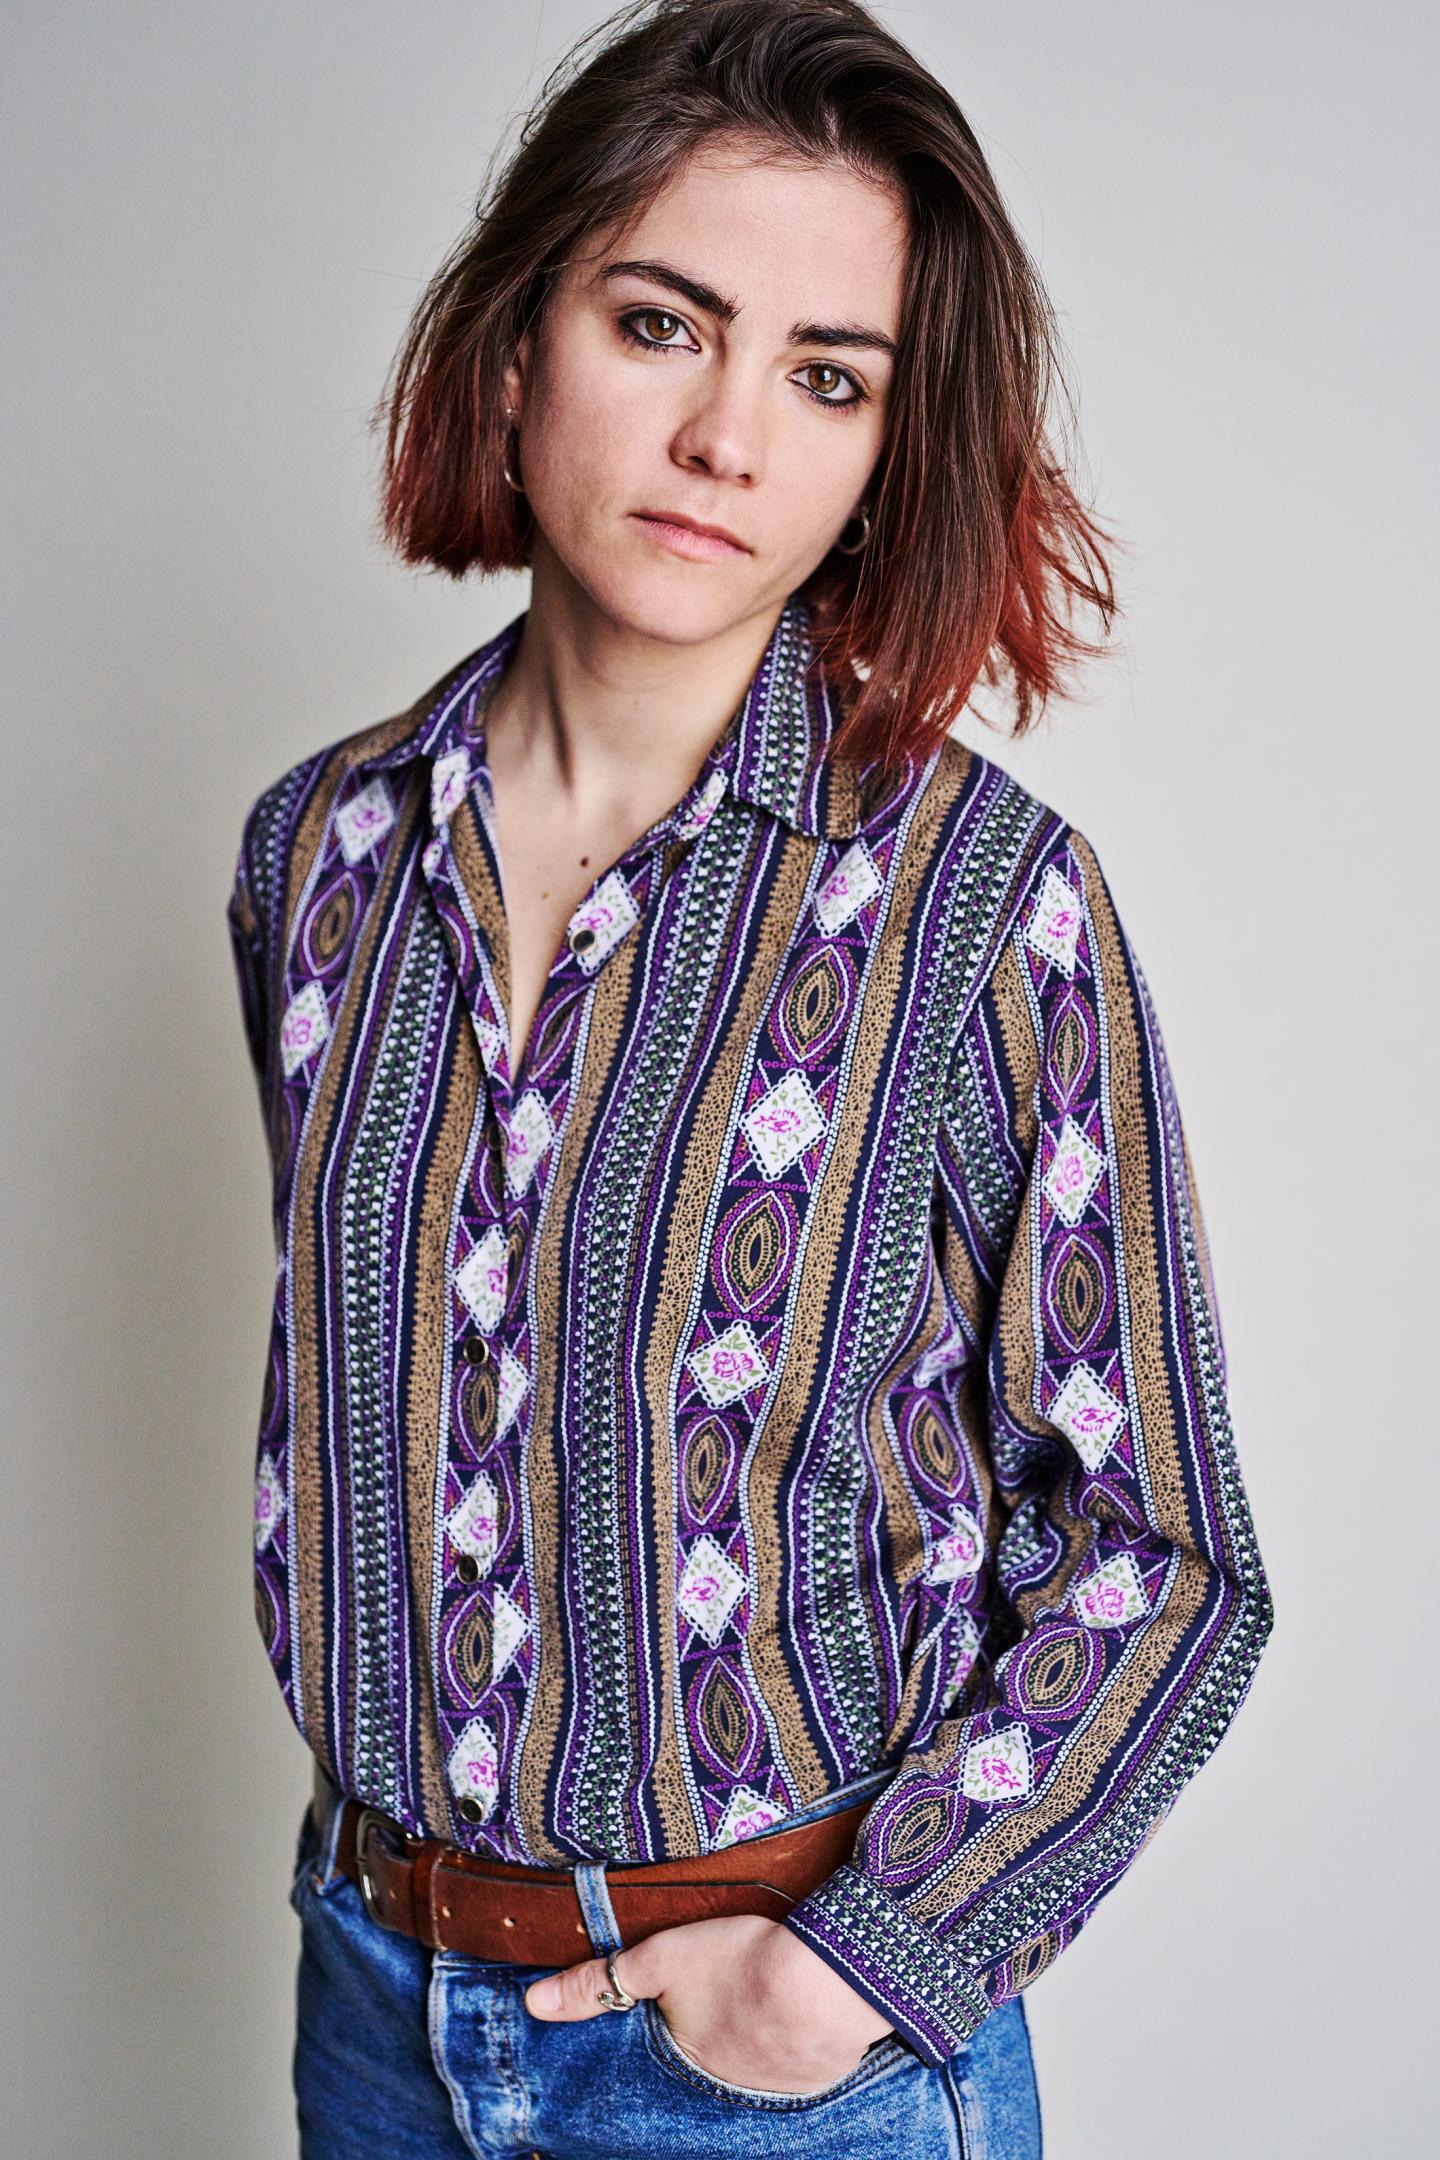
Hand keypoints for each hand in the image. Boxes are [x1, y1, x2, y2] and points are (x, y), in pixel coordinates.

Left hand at [522, 1913, 893, 2094]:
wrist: (826, 1979)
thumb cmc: (739, 1964)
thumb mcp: (660, 1959)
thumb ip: (599, 1982)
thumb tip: (535, 2004)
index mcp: (686, 2065)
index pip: (665, 2061)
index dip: (668, 2038)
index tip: (675, 2022)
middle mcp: (727, 2092)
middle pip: (709, 2069)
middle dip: (711, 2049)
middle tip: (721, 2018)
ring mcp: (776, 2092)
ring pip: (753, 2074)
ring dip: (753, 2053)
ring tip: (756, 2020)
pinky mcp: (818, 2078)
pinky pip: (796, 2070)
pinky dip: (792, 2049)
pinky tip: (795, 2024)